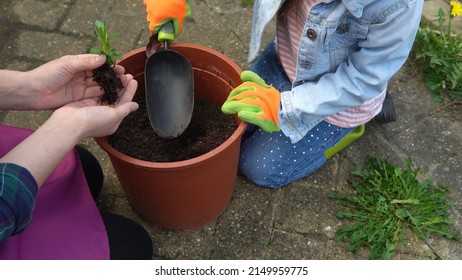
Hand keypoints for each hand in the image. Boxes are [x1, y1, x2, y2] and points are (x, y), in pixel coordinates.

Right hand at [0, 75, 138, 186]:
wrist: (68, 123)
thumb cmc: (92, 121)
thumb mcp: (112, 116)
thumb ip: (124, 110)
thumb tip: (136, 105)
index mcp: (114, 120)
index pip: (125, 103)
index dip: (129, 91)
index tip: (134, 80)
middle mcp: (106, 114)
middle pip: (117, 97)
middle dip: (122, 86)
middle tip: (127, 74)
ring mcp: (96, 107)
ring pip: (107, 93)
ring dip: (113, 83)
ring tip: (118, 73)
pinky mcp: (86, 102)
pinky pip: (97, 91)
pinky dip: (102, 84)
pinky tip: (106, 76)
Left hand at [24, 54, 132, 109]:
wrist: (32, 92)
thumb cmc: (47, 75)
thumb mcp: (67, 64)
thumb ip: (85, 62)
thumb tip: (103, 58)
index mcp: (77, 63)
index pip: (97, 63)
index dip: (109, 65)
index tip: (120, 67)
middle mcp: (81, 74)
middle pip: (101, 75)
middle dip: (113, 76)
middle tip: (125, 77)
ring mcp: (80, 87)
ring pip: (99, 85)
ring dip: (111, 86)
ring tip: (123, 86)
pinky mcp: (79, 98)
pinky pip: (94, 95)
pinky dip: (104, 95)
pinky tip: (114, 95)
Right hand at [143, 0, 190, 38]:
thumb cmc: (176, 1)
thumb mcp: (181, 16)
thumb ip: (178, 27)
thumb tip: (175, 33)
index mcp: (155, 18)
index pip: (153, 30)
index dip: (158, 31)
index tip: (163, 30)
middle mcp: (149, 11)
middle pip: (151, 19)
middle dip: (158, 20)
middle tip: (166, 18)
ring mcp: (147, 2)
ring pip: (150, 10)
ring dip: (157, 11)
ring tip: (166, 7)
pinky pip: (151, 2)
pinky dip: (156, 3)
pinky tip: (164, 1)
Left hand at [221, 71, 279, 131]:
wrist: (287, 113)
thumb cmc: (273, 101)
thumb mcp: (265, 88)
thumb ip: (254, 80)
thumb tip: (243, 74)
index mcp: (263, 88)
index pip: (248, 85)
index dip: (236, 92)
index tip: (231, 98)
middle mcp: (264, 96)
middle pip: (245, 96)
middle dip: (233, 100)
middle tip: (226, 106)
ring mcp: (265, 107)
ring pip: (249, 105)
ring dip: (236, 106)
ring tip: (226, 109)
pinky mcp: (266, 119)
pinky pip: (256, 117)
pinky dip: (249, 115)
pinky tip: (241, 114)